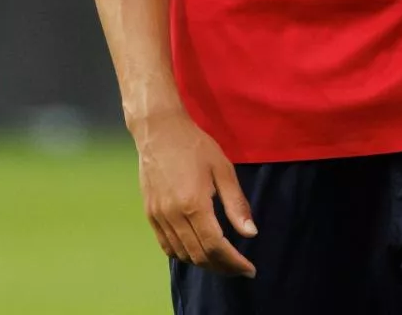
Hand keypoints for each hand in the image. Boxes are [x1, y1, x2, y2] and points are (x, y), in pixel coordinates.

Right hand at [133, 107, 257, 277]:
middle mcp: (174, 216)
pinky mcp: (150, 215)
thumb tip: (251, 233)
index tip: (249, 269)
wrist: (159, 131)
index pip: (216, 247)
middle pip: (199, 256)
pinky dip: (184, 254)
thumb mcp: (223, 169)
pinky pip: (167, 246)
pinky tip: (197, 250)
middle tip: (239, 267)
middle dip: (222, 267)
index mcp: (194, 205)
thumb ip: (236, 204)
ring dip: (204, 263)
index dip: (234, 262)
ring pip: (183, 255)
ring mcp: (159, 217)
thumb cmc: (196, 145)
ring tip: (223, 260)